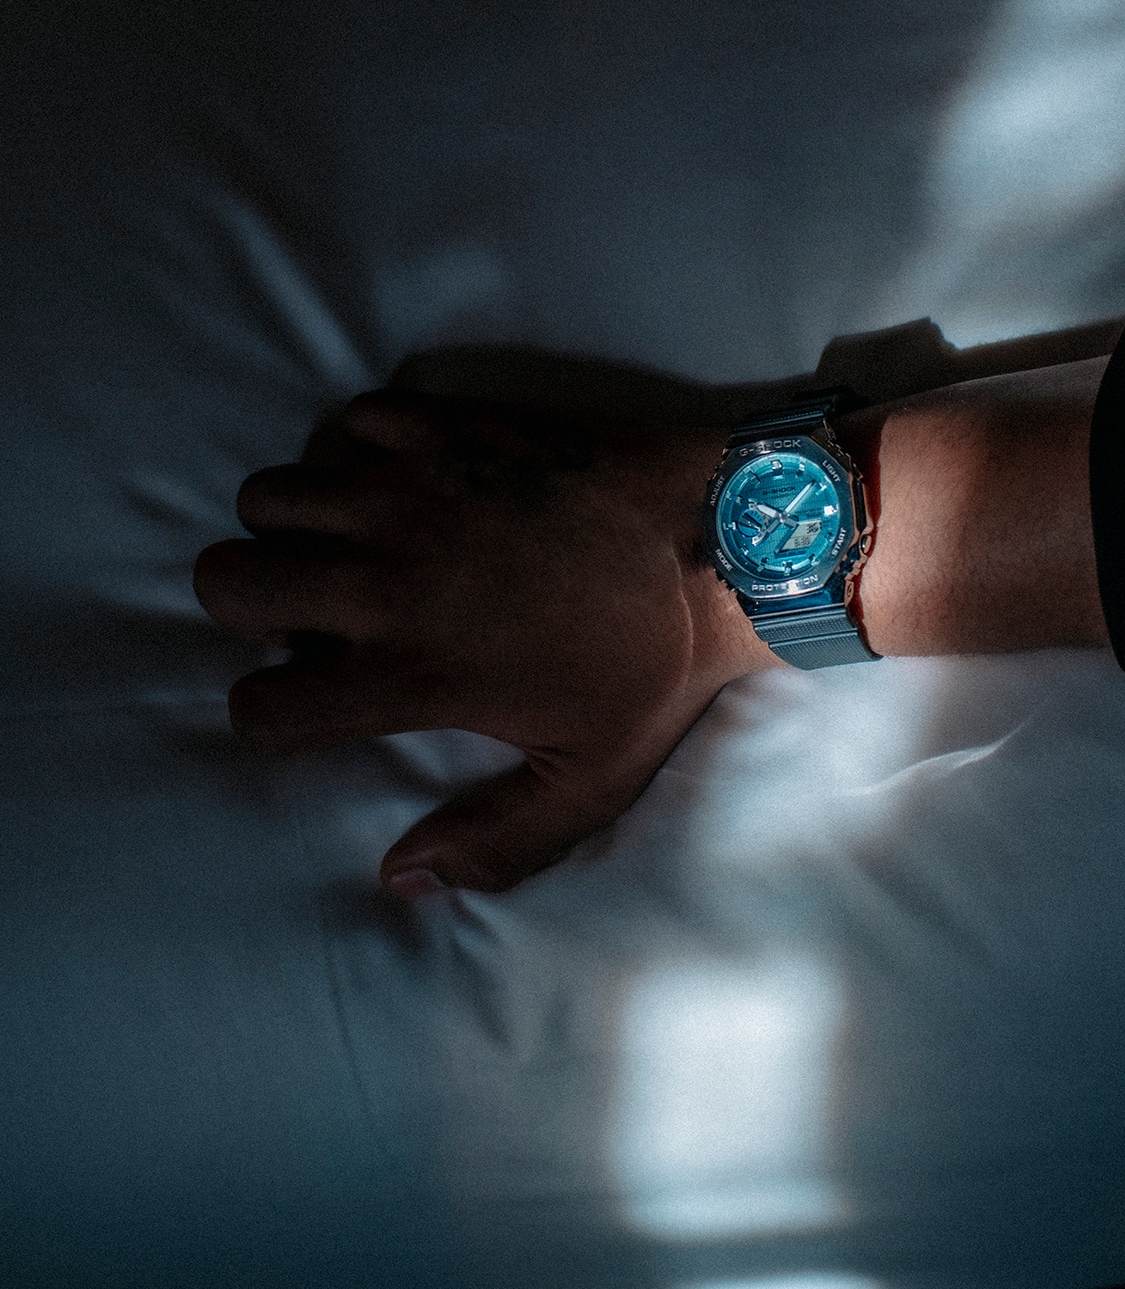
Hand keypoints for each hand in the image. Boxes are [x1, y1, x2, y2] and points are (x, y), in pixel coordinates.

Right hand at [193, 392, 773, 894]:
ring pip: (270, 494)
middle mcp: (388, 575)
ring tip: (353, 545)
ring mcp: (410, 489)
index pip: (259, 704)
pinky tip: (407, 482)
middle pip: (224, 578)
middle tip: (310, 613)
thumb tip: (399, 877)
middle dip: (248, 605)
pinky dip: (357, 450)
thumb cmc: (661, 664)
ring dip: (293, 525)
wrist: (724, 536)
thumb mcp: (593, 781)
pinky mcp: (446, 426)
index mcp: (414, 670)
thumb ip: (495, 842)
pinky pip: (347, 422)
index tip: (313, 698)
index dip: (269, 713)